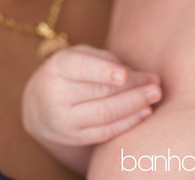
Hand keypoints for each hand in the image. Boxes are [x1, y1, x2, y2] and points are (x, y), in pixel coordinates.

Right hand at [21, 44, 162, 146]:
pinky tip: (144, 112)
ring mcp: (63, 120)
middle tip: (156, 83)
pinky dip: (128, 122)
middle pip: (100, 92)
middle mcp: (56, 95)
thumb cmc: (70, 72)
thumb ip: (107, 60)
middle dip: (133, 88)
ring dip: (134, 106)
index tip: (124, 75)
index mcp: (58, 67)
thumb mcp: (80, 56)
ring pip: (105, 115)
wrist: (39, 105)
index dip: (103, 71)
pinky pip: (105, 132)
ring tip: (154, 96)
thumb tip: (141, 76)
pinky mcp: (74, 138)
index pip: (82, 68)